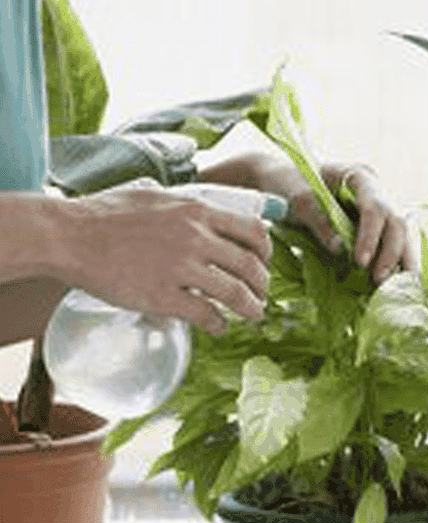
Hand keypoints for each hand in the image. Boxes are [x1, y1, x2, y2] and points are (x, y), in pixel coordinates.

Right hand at [60, 182, 272, 333]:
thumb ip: (185, 206)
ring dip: (251, 308)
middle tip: (262, 295)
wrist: (68, 236)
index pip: (253, 231)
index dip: (265, 251)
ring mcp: (180, 268)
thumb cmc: (104, 214)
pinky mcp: (162, 297)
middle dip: (262, 285)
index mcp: (198, 211)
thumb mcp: (155, 196)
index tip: (263, 263)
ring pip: (235, 293)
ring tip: (253, 315)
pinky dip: (218, 323)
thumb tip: (203, 211)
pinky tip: (218, 326)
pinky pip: (205, 314)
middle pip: (251, 266)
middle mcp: (196, 238)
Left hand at [299, 164, 410, 283]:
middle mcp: (376, 192)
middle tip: (379, 281)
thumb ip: (317, 218)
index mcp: (360, 177)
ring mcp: (379, 210)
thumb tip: (339, 248)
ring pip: (402, 235)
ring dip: (400, 262)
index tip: (361, 262)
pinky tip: (393, 283)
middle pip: (397, 222)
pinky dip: (394, 264)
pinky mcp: (375, 228)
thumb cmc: (287, 183)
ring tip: (393, 288)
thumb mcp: (296, 197)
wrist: (281, 183)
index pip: (376, 207)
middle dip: (392, 253)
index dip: (371, 235)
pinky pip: (392, 245)